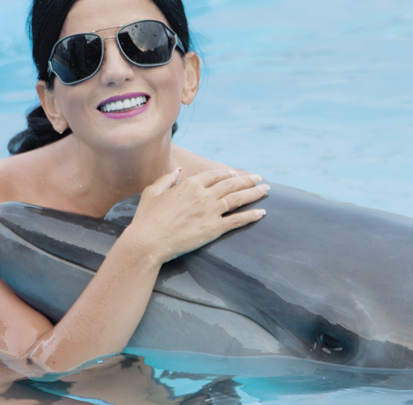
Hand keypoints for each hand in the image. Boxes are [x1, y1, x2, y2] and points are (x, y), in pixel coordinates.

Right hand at [124, 169, 267, 265]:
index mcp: (189, 185)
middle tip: (259, 178)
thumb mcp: (152, 192)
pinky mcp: (214, 228)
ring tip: (266, 189)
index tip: (234, 174)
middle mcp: (203, 195)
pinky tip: (262, 212)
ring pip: (237, 198)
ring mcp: (210, 211)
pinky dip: (251, 216)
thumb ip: (166, 179)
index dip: (226, 174)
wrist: (148, 241)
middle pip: (231, 184)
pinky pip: (237, 220)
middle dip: (247, 180)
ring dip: (254, 193)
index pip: (214, 175)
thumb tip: (176, 171)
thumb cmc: (146, 218)